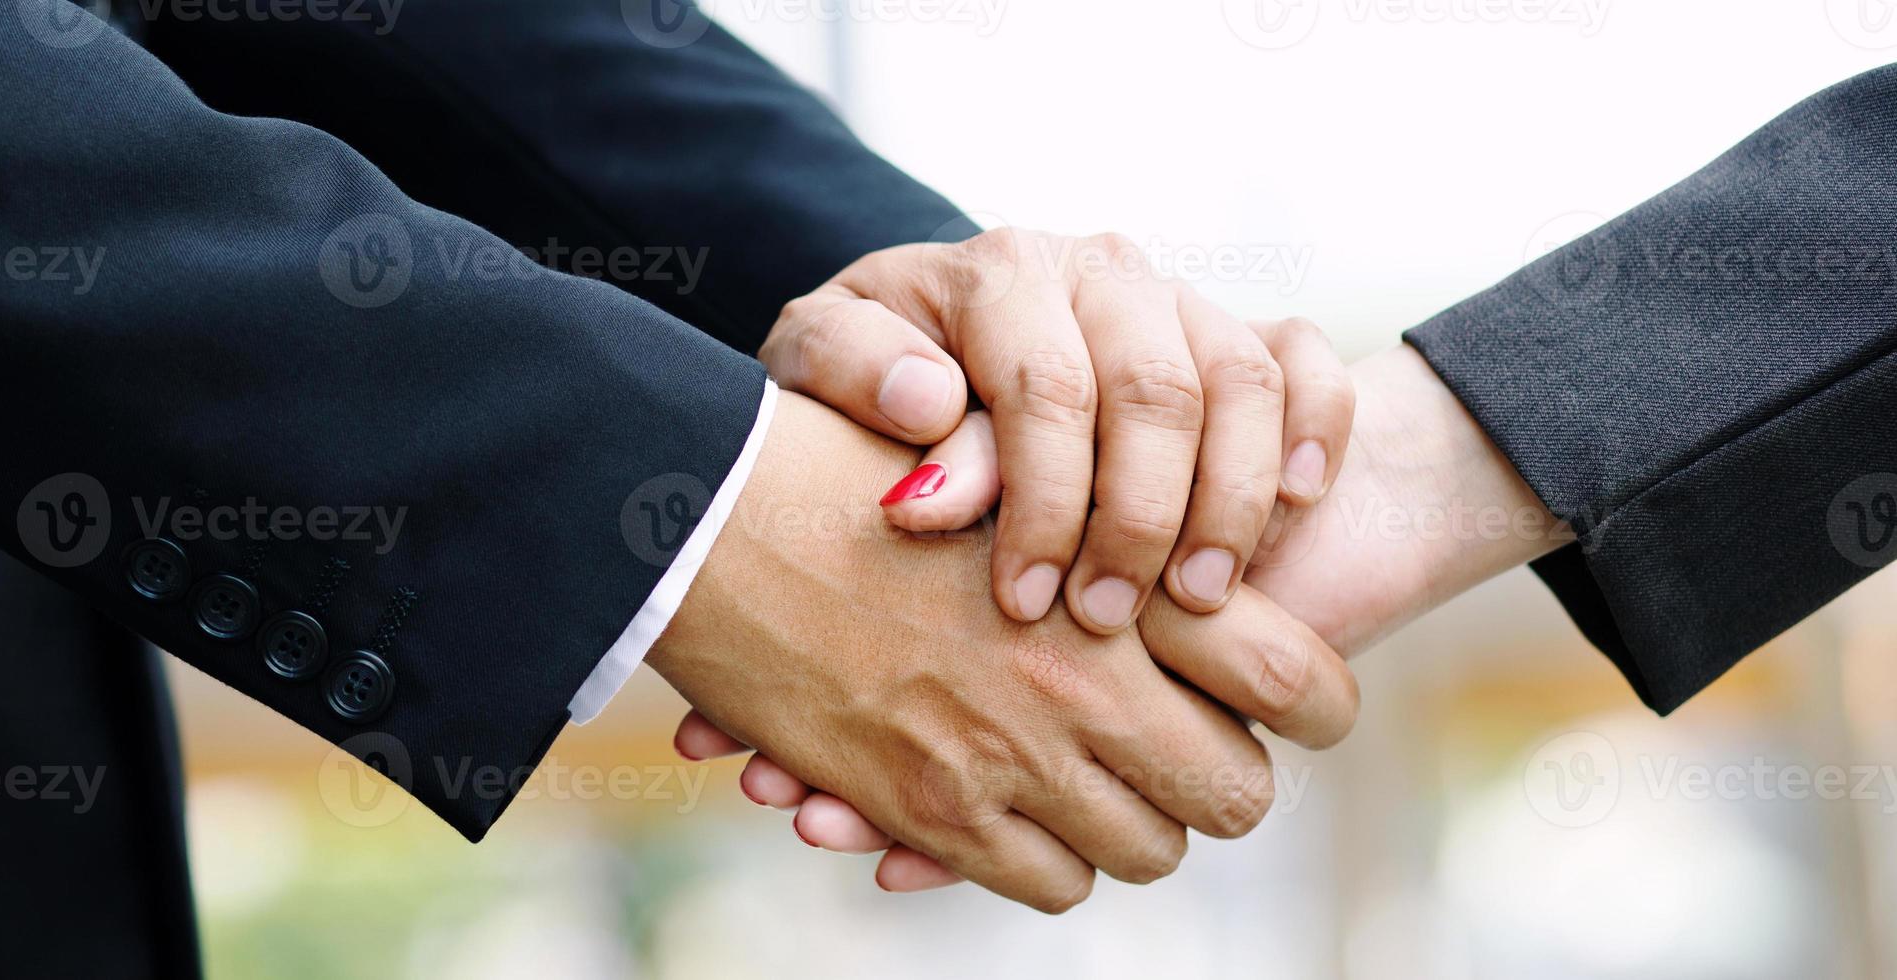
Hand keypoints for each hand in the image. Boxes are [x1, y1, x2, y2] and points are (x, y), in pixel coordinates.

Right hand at [647, 390, 1360, 911]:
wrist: (712, 516)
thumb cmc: (853, 466)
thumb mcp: (1008, 468)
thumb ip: (1107, 521)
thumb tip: (1196, 583)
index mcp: (1118, 576)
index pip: (1296, 677)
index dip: (1318, 704)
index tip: (1300, 706)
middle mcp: (1085, 678)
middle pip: (1238, 793)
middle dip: (1223, 780)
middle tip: (1184, 748)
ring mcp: (1012, 755)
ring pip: (1149, 849)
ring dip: (1133, 821)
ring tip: (1091, 776)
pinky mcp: (936, 811)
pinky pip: (1050, 884)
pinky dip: (1047, 860)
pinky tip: (1016, 807)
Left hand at [759, 229, 1353, 630]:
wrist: (925, 360)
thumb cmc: (864, 389)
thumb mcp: (822, 379)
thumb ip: (854, 382)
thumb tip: (926, 400)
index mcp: (997, 272)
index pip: (1046, 386)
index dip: (1044, 503)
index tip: (1023, 601)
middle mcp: (1098, 271)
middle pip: (1154, 389)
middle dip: (1136, 520)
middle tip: (1107, 621)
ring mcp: (1181, 299)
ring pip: (1240, 383)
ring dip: (1228, 501)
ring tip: (1201, 600)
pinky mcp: (1249, 331)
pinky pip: (1308, 365)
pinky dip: (1314, 432)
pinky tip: (1294, 506)